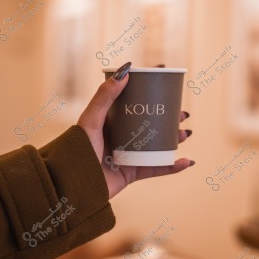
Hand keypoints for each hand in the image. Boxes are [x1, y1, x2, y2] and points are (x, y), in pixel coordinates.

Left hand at [77, 62, 194, 198]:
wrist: (71, 187)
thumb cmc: (76, 150)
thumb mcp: (90, 120)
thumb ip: (105, 96)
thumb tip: (126, 71)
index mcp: (110, 121)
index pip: (134, 101)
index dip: (151, 91)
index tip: (168, 80)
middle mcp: (120, 136)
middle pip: (150, 123)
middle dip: (169, 118)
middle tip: (182, 113)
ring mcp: (128, 155)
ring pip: (157, 145)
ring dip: (174, 139)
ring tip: (185, 133)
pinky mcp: (132, 174)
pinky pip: (157, 169)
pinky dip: (173, 166)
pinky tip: (187, 161)